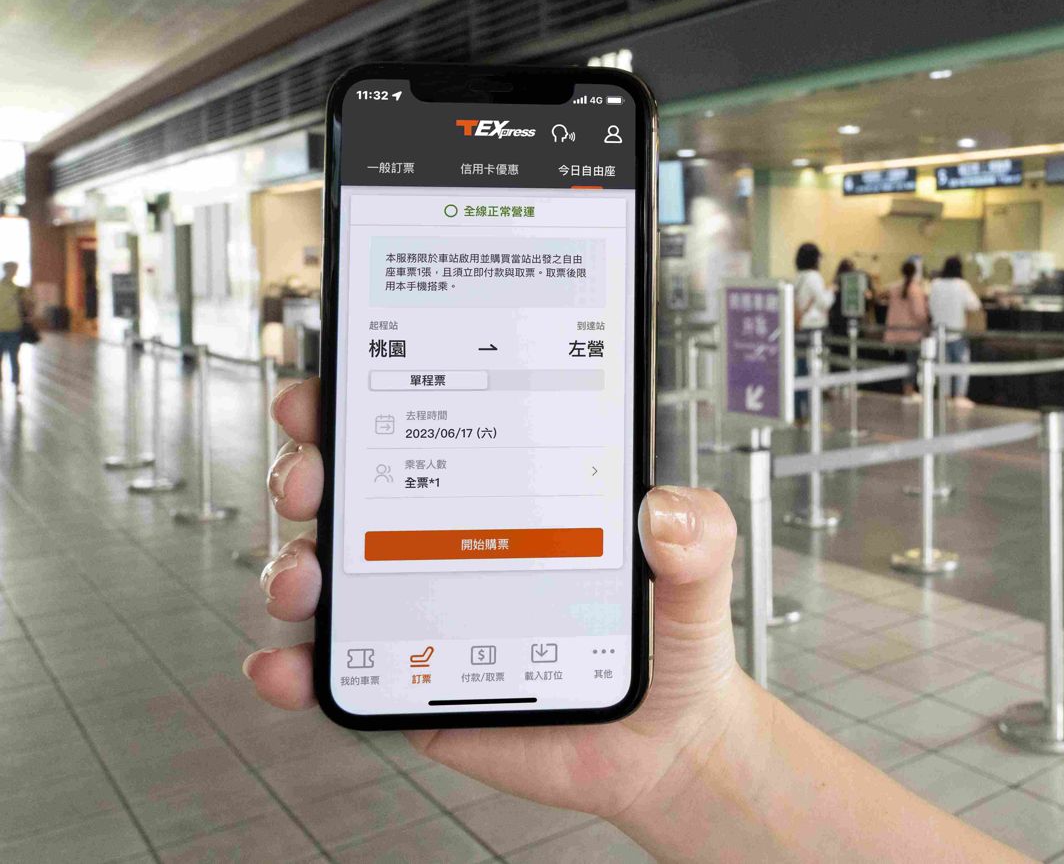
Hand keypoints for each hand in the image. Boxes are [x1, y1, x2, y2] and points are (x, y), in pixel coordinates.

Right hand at [244, 377, 768, 823]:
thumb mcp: (699, 574)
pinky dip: (294, 666)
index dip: (358, 402)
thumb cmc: (670, 640)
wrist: (663, 745)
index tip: (327, 394)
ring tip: (306, 581)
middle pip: (352, 489)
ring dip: (292, 565)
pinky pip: (336, 668)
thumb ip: (701, 534)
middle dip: (308, 471)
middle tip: (312, 481)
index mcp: (506, 495)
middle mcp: (448, 541)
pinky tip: (287, 666)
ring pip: (327, 573)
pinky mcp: (412, 679)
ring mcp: (420, 610)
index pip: (424, 427)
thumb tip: (664, 509)